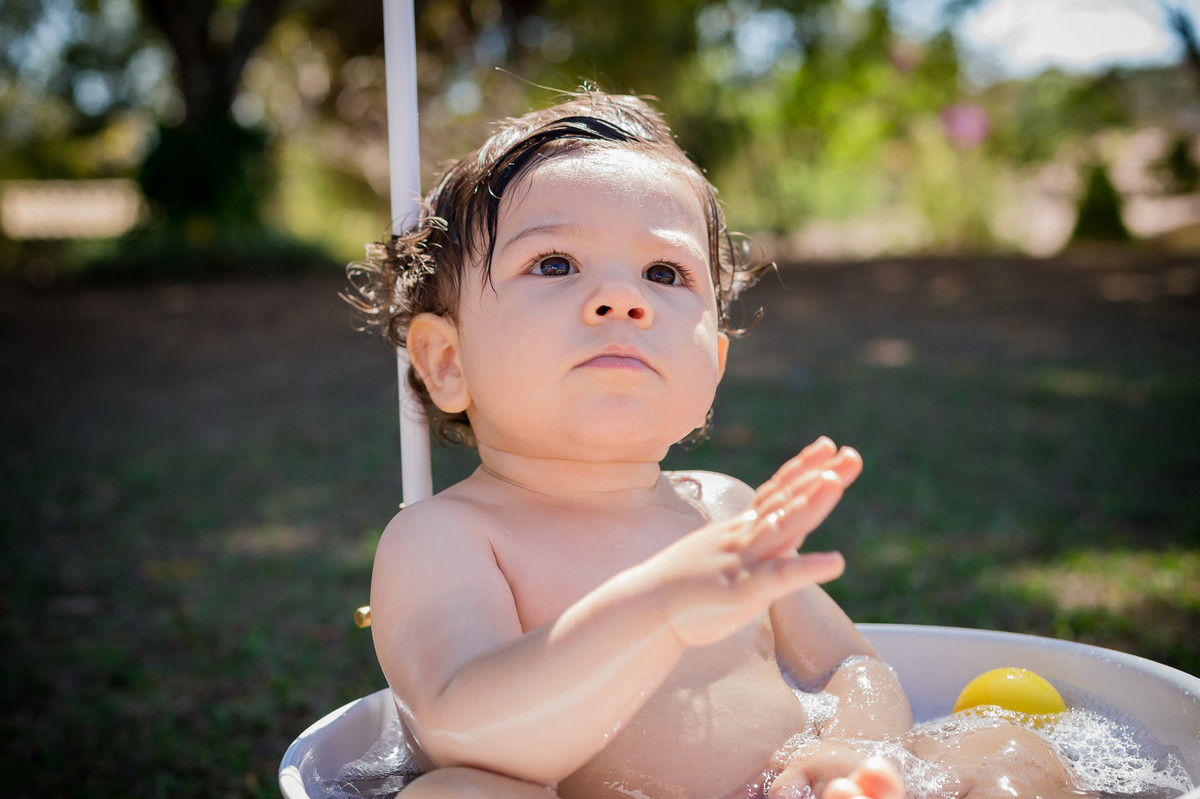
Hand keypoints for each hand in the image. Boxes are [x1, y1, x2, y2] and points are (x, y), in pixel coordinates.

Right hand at [642, 437, 862, 647]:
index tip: (828, 446)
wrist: (644, 606)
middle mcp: (744, 536)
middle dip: (821, 476)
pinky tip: (836, 561)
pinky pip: (779, 577)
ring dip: (811, 503)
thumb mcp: (724, 554)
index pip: (776, 490)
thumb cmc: (685, 585)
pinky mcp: (742, 590)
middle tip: (852, 454)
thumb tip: (788, 537)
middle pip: (787, 500)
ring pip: (781, 526)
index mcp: (741, 529)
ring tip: (837, 482)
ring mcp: (743, 560)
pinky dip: (808, 567)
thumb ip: (758, 543)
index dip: (803, 468)